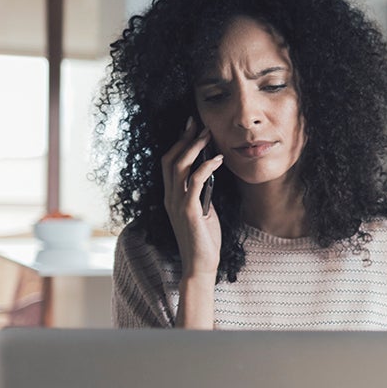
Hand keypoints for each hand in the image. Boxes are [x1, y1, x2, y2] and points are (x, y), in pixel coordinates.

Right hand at [161, 118, 224, 280]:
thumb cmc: (204, 238)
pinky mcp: (188, 210)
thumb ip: (201, 193)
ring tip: (208, 135)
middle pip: (171, 159)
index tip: (190, 128)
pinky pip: (195, 181)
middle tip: (198, 123)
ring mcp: (177, 203)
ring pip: (180, 166)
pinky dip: (206, 167)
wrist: (200, 264)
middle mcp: (169, 197)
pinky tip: (218, 159)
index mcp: (170, 196)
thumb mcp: (202, 210)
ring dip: (194, 147)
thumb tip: (209, 171)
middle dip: (184, 138)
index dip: (178, 143)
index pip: (168, 163)